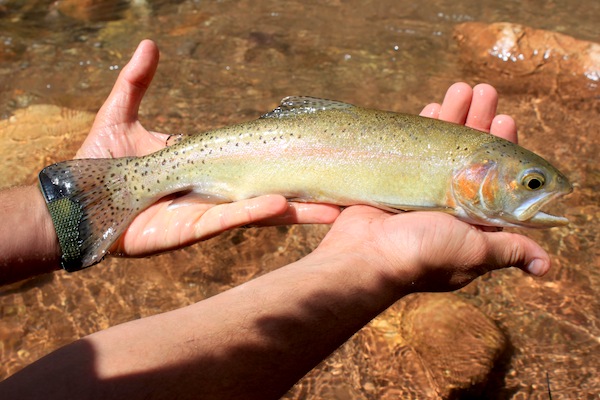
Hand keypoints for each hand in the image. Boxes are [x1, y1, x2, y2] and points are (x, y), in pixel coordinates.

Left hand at [75, 40, 339, 256]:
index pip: (248, 159)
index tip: (309, 152)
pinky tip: (283, 207)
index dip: (278, 157)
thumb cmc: (97, 162)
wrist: (75, 202)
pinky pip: (229, 220)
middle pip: (266, 190)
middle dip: (302, 193)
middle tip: (341, 190)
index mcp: (203, 163)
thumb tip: (152, 43)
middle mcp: (213, 189)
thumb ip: (137, 81)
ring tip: (331, 207)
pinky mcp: (193, 229)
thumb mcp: (120, 114)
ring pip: (258, 210)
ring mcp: (206, 211)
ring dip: (294, 210)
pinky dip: (254, 213)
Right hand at [314, 83, 549, 292]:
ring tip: (461, 88)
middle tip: (485, 92)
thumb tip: (544, 265)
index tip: (506, 120)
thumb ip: (509, 248)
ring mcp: (422, 193)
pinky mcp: (397, 182)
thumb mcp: (476, 251)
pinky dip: (424, 128)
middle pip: (471, 157)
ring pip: (443, 148)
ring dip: (453, 117)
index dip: (504, 149)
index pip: (497, 179)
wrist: (366, 255)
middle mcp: (449, 206)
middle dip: (479, 122)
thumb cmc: (424, 254)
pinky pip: (415, 150)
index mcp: (472, 221)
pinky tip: (432, 105)